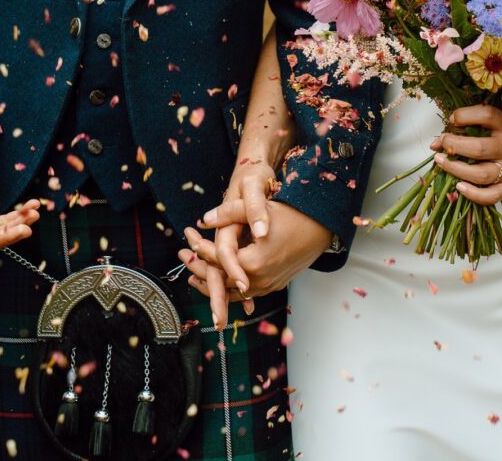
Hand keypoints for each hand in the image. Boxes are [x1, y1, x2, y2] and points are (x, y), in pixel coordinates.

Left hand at [180, 201, 330, 328]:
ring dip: (211, 283)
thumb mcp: (257, 207)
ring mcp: (268, 285)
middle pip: (221, 280)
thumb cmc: (291, 214)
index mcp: (254, 262)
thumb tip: (203, 220)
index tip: (186, 238)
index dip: (200, 248)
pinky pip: (246, 294)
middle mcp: (261, 279)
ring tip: (191, 274)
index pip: (218, 258)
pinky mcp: (274, 286)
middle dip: (199, 267)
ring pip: (232, 292)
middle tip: (180, 257)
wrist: (320, 227)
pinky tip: (219, 282)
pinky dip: (229, 288)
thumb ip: (229, 211)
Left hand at [430, 104, 501, 204]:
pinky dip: (473, 194)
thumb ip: (476, 122)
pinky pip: (491, 196)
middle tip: (440, 142)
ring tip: (440, 161)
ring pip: (481, 174)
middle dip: (454, 145)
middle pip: (478, 149)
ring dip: (456, 169)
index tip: (452, 119)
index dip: (465, 115)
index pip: (486, 116)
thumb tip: (444, 132)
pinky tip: (458, 186)